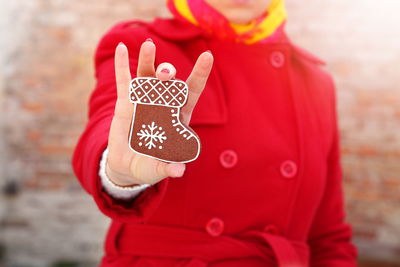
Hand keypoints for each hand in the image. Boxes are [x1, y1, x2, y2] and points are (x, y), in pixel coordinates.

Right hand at [105, 40, 212, 186]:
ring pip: (147, 77)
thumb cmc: (149, 167)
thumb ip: (167, 168)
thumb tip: (179, 171)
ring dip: (148, 61)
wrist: (128, 165)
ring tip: (149, 45)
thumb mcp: (158, 170)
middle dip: (168, 75)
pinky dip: (122, 65)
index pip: (191, 93)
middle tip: (166, 73)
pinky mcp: (125, 104)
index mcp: (176, 119)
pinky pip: (124, 81)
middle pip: (168, 84)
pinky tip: (121, 48)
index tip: (208, 55)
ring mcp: (144, 102)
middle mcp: (162, 106)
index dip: (199, 75)